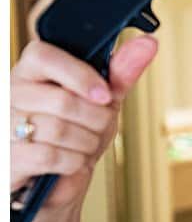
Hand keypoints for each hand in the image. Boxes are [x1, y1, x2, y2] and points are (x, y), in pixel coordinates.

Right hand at [10, 36, 157, 206]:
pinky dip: (73, 162)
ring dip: (86, 143)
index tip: (105, 95)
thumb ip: (121, 73)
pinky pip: (50, 156)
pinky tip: (71, 161)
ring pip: (59, 130)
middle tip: (96, 127)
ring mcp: (6, 125)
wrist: (60, 178)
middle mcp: (12, 94)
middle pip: (63, 100)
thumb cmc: (79, 133)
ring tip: (82, 145)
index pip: (44, 56)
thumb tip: (148, 43)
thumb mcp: (104, 101)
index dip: (80, 76)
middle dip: (96, 120)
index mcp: (32, 72)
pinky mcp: (9, 157)